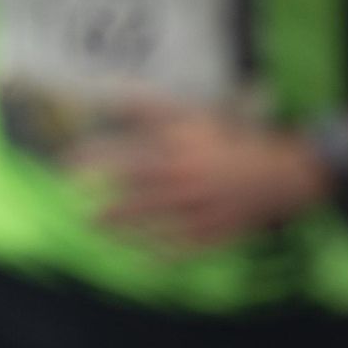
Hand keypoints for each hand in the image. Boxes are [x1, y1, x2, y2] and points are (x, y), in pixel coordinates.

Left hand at [75, 103, 330, 246]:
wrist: (280, 174)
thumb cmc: (229, 139)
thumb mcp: (192, 116)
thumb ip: (150, 106)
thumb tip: (111, 90)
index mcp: (181, 151)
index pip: (128, 155)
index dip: (95, 158)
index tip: (67, 162)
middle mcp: (187, 183)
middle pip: (137, 195)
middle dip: (105, 201)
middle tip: (74, 204)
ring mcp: (201, 212)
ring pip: (154, 224)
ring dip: (121, 228)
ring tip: (94, 226)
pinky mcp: (213, 235)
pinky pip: (182, 250)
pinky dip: (160, 254)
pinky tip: (140, 257)